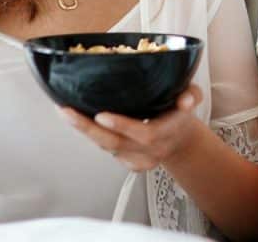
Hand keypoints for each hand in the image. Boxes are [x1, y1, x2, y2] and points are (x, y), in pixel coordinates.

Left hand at [60, 84, 203, 171]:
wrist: (180, 140)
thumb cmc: (180, 113)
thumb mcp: (192, 97)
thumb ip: (192, 95)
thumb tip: (186, 99)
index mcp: (166, 134)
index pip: (144, 135)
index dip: (123, 126)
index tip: (102, 115)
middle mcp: (149, 151)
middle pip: (115, 144)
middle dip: (88, 129)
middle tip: (67, 112)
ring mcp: (136, 159)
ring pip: (106, 147)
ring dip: (83, 130)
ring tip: (65, 111)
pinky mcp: (126, 162)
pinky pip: (104, 148)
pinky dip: (89, 135)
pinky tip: (75, 120)